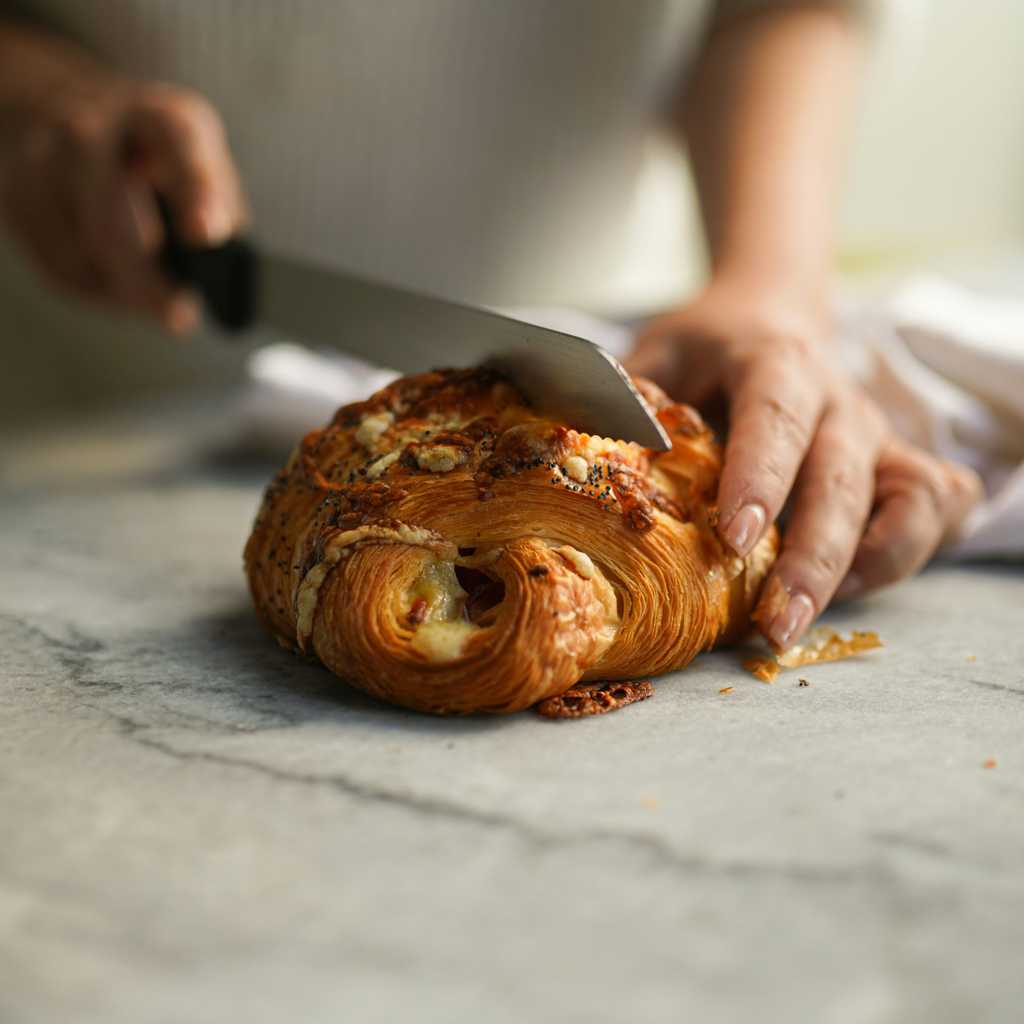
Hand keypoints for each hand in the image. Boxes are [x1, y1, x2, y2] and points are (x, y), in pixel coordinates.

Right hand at [0, 71, 246, 331]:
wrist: (70, 119)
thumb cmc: (155, 159)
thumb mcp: (202, 165)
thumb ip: (220, 210)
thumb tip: (222, 269)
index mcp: (156, 118)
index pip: (175, 141)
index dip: (193, 189)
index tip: (205, 235)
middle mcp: (92, 127)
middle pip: (110, 204)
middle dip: (142, 271)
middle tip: (176, 314)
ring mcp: (43, 159)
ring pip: (79, 246)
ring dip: (122, 289)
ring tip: (155, 300)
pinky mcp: (16, 197)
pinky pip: (58, 267)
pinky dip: (96, 291)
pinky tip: (118, 285)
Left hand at [626, 278, 981, 649]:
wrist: (772, 315)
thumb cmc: (706, 348)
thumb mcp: (658, 353)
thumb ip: (628, 395)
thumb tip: (589, 449)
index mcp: (774, 362)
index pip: (775, 417)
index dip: (759, 479)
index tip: (734, 541)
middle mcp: (837, 399)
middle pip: (840, 479)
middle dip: (811, 558)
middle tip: (775, 625)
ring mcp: (875, 433)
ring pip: (904, 500)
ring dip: (865, 567)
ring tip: (805, 617)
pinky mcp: (897, 461)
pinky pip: (934, 507)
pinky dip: (907, 550)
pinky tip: (851, 582)